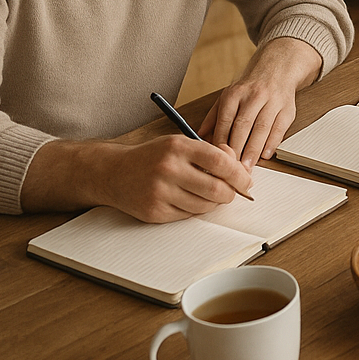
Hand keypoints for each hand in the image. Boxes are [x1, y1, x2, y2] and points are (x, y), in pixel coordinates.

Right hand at [99, 135, 252, 222]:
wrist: (112, 173)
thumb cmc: (152, 157)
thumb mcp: (179, 143)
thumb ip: (209, 152)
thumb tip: (237, 165)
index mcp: (178, 147)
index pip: (220, 162)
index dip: (238, 173)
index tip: (246, 180)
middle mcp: (168, 168)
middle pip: (216, 189)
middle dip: (230, 193)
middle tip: (232, 192)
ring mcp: (159, 192)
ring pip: (204, 206)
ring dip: (213, 203)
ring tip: (207, 194)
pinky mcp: (154, 211)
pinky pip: (187, 215)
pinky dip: (194, 210)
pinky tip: (187, 199)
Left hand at [203, 36, 321, 165]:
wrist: (277, 70)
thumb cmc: (250, 88)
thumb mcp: (227, 97)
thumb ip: (213, 118)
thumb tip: (199, 137)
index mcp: (235, 94)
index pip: (225, 121)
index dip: (221, 142)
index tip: (217, 158)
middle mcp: (254, 96)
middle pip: (243, 126)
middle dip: (237, 149)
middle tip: (231, 169)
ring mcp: (272, 102)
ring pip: (261, 129)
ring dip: (254, 150)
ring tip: (247, 166)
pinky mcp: (287, 109)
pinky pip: (279, 129)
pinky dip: (272, 144)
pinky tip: (265, 155)